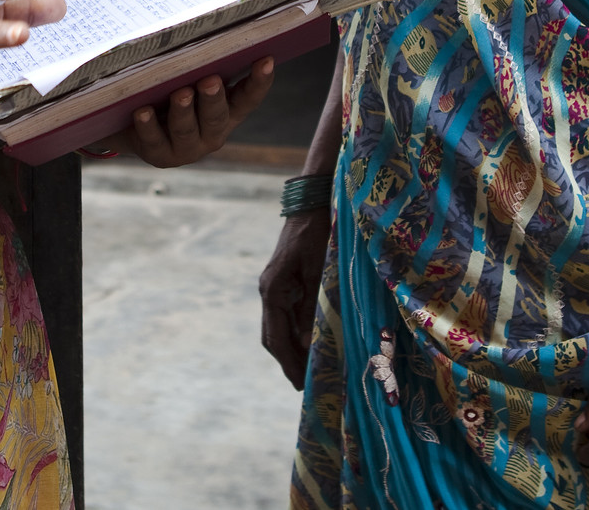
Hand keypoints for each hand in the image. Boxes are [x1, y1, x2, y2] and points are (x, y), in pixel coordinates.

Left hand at [88, 58, 275, 167]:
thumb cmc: (173, 93)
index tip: (266, 59)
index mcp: (228, 112)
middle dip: (213, 98)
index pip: (248, 98)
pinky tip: (142, 111)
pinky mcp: (158, 154)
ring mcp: (186, 147)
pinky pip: (152, 140)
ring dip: (183, 111)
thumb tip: (209, 23)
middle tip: (210, 81)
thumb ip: (204, 64)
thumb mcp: (192, 80)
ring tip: (181, 93)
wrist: (139, 128)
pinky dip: (147, 125)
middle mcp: (212, 133)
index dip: (259, 81)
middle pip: (217, 116)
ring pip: (186, 130)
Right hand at [259, 206, 330, 388]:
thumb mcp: (318, 270)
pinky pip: (287, 317)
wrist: (312, 203)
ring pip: (279, 329)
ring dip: (292, 350)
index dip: (288, 363)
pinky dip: (296, 334)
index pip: (275, 337)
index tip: (300, 384)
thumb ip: (312, 306)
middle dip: (288, 362)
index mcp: (273, 289)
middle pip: (273, 337)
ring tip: (310, 371)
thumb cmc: (317, 233)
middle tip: (306, 386)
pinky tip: (310, 345)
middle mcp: (269, 291)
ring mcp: (275, 288)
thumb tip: (308, 344)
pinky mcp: (285, 284)